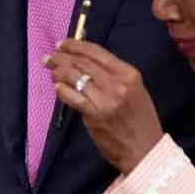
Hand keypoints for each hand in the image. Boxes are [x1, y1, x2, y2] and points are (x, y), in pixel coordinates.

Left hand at [44, 40, 164, 173]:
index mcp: (129, 74)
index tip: (62, 44)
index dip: (75, 46)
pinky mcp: (94, 114)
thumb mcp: (134, 91)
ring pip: (75, 77)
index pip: (97, 52)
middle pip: (82, 63)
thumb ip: (113, 76)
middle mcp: (117, 83)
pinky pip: (72, 97)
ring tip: (51, 70)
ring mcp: (105, 99)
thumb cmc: (139, 120)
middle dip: (62, 57)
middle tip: (49, 57)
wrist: (145, 149)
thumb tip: (84, 63)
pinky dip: (62, 90)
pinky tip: (57, 87)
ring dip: (58, 72)